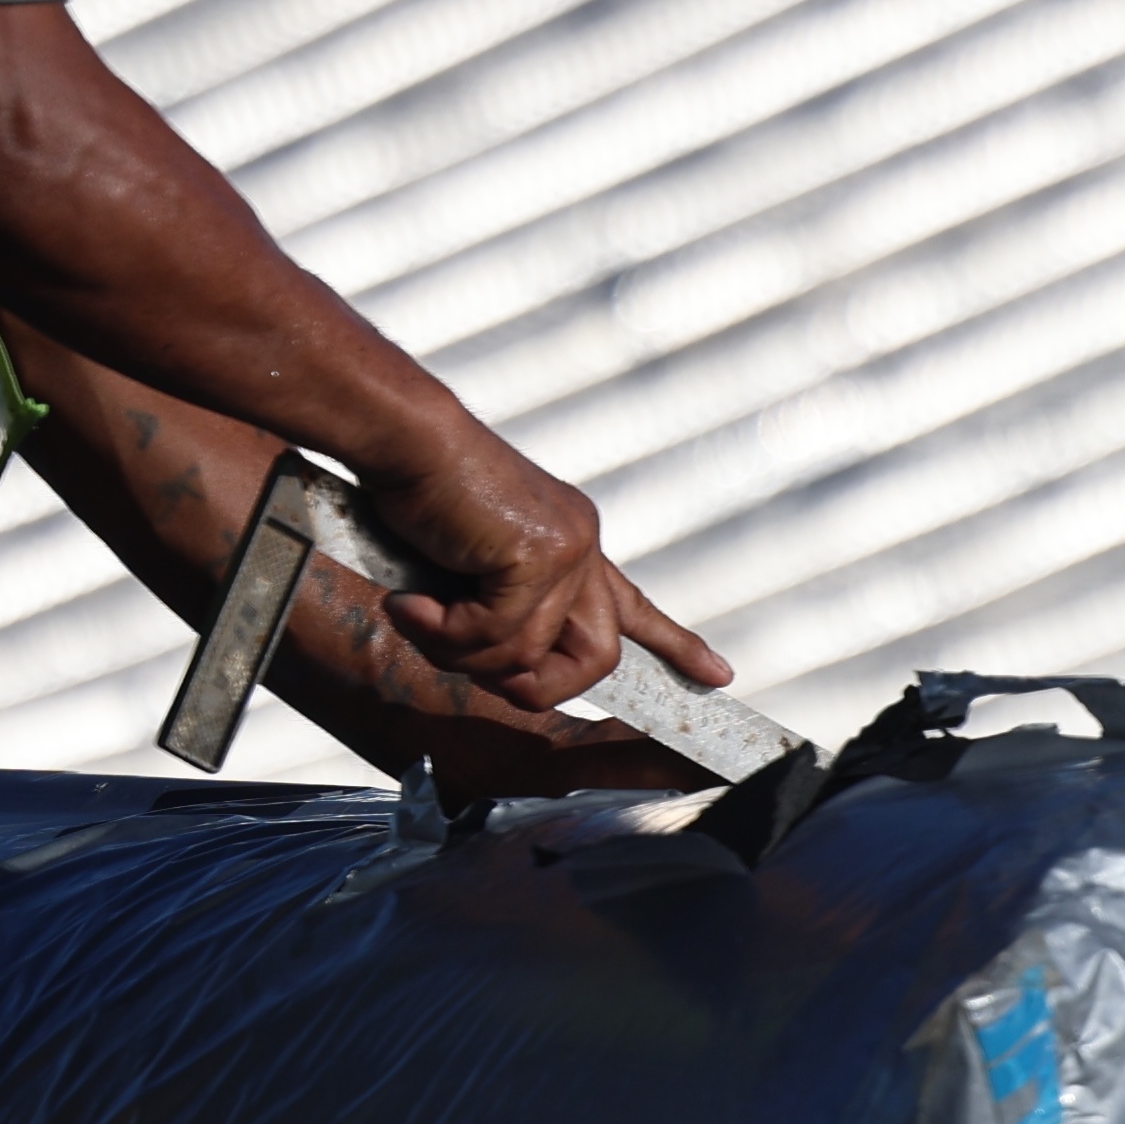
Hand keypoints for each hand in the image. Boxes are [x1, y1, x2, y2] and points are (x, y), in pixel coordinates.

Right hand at [367, 429, 734, 709]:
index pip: (632, 606)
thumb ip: (499, 610)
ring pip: (528, 658)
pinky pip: (497, 637)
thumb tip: (505, 672)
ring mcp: (567, 549)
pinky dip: (444, 632)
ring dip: (459, 651)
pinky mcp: (538, 555)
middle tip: (462, 651)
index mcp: (571, 541)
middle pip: (596, 660)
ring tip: (417, 609)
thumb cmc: (419, 494)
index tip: (720, 675)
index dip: (675, 645)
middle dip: (531, 683)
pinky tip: (412, 600)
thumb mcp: (469, 563)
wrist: (404, 440)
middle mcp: (582, 545)